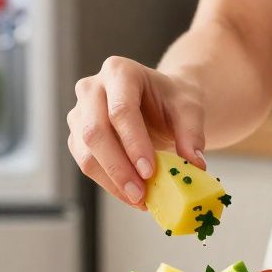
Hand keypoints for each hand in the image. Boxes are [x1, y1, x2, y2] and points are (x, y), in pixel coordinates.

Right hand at [67, 56, 206, 206]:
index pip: (120, 110)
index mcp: (119, 71)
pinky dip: (108, 184)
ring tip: (139, 199)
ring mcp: (79, 112)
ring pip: (85, 152)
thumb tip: (194, 164)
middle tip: (141, 194)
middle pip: (95, 131)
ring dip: (111, 181)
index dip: (133, 143)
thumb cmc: (172, 101)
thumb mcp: (189, 109)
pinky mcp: (77, 136)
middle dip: (118, 167)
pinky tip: (130, 195)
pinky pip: (86, 163)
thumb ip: (192, 133)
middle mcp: (91, 88)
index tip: (149, 172)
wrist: (160, 101)